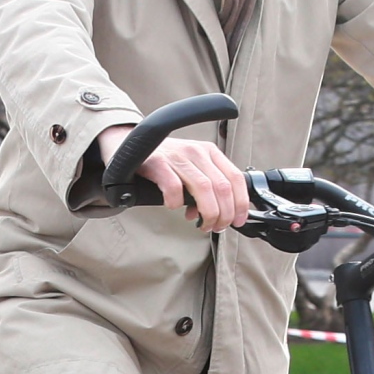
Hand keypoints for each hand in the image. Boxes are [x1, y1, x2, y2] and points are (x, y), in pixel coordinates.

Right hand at [136, 136, 251, 231]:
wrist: (132, 146)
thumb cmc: (165, 162)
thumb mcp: (193, 167)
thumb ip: (207, 188)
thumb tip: (217, 215)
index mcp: (210, 152)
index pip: (235, 178)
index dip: (241, 203)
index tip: (238, 220)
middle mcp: (197, 152)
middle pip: (222, 187)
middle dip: (224, 214)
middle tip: (217, 227)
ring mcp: (178, 157)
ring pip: (204, 188)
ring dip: (207, 213)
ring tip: (202, 224)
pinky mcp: (158, 163)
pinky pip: (174, 187)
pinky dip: (177, 203)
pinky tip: (174, 207)